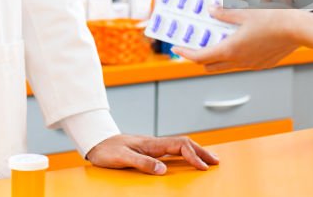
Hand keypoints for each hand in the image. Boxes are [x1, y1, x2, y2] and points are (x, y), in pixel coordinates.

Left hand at [86, 134, 218, 174]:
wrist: (96, 142)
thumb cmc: (107, 150)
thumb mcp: (123, 158)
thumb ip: (143, 163)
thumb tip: (164, 170)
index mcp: (152, 144)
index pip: (180, 146)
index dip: (194, 156)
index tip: (203, 168)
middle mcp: (155, 143)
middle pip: (184, 144)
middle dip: (202, 152)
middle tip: (217, 161)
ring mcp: (153, 146)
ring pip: (180, 146)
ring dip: (195, 152)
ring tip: (208, 160)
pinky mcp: (149, 151)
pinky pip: (172, 151)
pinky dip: (185, 154)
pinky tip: (187, 160)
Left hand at [174, 6, 306, 71]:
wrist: (299, 29)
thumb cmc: (273, 19)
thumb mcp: (244, 12)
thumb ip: (225, 13)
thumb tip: (211, 10)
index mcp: (231, 50)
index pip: (200, 57)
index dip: (186, 54)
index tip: (177, 49)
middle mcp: (240, 61)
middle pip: (211, 66)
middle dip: (200, 57)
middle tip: (196, 44)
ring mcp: (252, 64)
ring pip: (228, 65)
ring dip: (218, 56)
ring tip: (216, 40)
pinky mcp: (264, 64)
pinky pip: (244, 63)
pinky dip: (235, 55)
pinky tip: (239, 41)